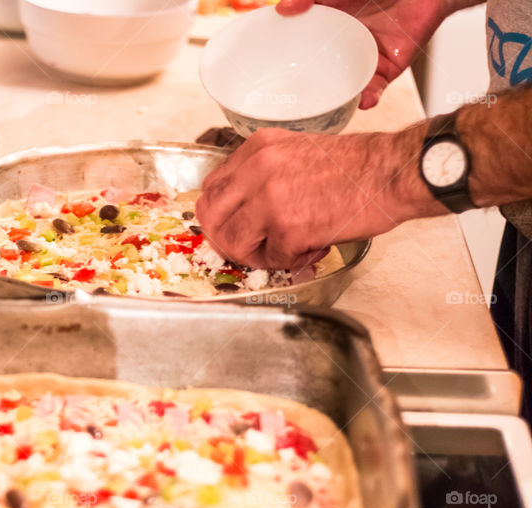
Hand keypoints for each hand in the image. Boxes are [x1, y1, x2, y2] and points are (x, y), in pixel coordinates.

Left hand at [194, 127, 444, 269]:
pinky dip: (288, 262)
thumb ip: (262, 174)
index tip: (229, 226)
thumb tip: (241, 209)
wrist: (391, 172)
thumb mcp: (294, 152)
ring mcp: (271, 199)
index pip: (212, 187)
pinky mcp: (290, 228)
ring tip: (280, 251)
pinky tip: (308, 250)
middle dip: (226, 239)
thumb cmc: (354, 166)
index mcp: (257, 149)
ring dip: (254, 255)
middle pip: (212, 216)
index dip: (217, 214)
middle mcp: (258, 170)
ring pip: (235, 242)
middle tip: (247, 247)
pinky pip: (272, 258)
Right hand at [275, 0, 448, 108]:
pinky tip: (364, 100)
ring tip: (323, 114)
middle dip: (305, 96)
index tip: (264, 83)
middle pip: (318, 78)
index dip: (283, 67)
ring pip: (343, 89)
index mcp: (325, 28)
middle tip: (287, 111)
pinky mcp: (388, 68)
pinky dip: (369, 97)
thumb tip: (282, 9)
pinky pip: (375, 89)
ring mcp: (364, 60)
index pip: (298, 52)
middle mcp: (342, 48)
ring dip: (334, 104)